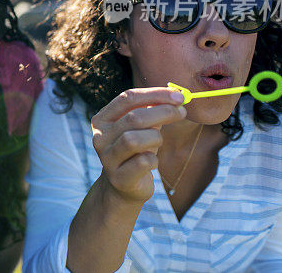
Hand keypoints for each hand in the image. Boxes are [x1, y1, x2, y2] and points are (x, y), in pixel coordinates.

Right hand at [90, 88, 185, 202]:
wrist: (124, 187)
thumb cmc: (136, 151)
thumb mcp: (142, 128)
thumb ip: (152, 111)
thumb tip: (175, 96)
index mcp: (102, 119)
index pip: (127, 98)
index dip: (154, 94)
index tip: (178, 95)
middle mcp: (100, 137)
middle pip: (133, 118)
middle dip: (163, 112)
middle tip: (182, 112)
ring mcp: (107, 158)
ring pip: (134, 140)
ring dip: (155, 138)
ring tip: (158, 142)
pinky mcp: (118, 178)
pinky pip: (143, 162)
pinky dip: (154, 160)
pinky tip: (151, 163)